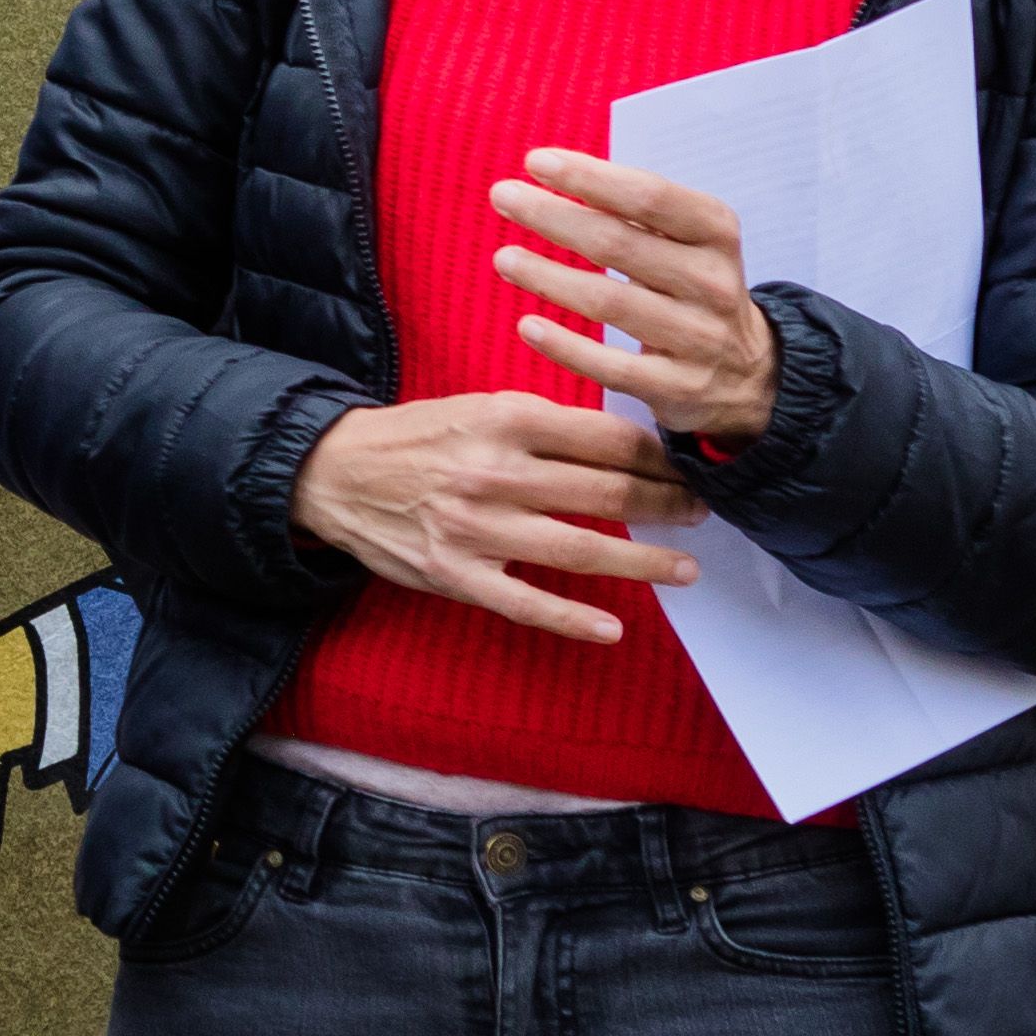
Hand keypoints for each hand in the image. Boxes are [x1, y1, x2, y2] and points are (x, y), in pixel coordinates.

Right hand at [286, 393, 700, 646]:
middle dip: (665, 504)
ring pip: (579, 549)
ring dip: (643, 561)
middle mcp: (495, 473)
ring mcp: (475, 529)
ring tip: (686, 568)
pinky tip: (613, 628)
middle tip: (701, 512)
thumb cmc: (418, 437)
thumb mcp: (479, 407)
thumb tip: (623, 442)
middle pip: (605, 491)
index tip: (688, 466)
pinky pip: (525, 603)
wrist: (333, 472)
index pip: (606, 438)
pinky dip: (572, 619)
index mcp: (506, 420)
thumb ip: (544, 423)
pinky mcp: (455, 575)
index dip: (659, 455)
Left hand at [494, 148, 775, 447]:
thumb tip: (551, 170)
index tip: (535, 161)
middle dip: (554, 216)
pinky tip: (527, 326)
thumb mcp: (686, 241)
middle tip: (502, 196)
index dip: (590, 177)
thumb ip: (634, 210)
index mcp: (716, 233)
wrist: (748, 374)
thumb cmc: (691, 287)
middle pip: (619, 244)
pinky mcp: (677, 388)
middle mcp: (713, 283)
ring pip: (610, 303)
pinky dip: (565, 345)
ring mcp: (698, 338)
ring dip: (549, 277)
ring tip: (504, 258)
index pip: (649, 196)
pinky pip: (611, 366)